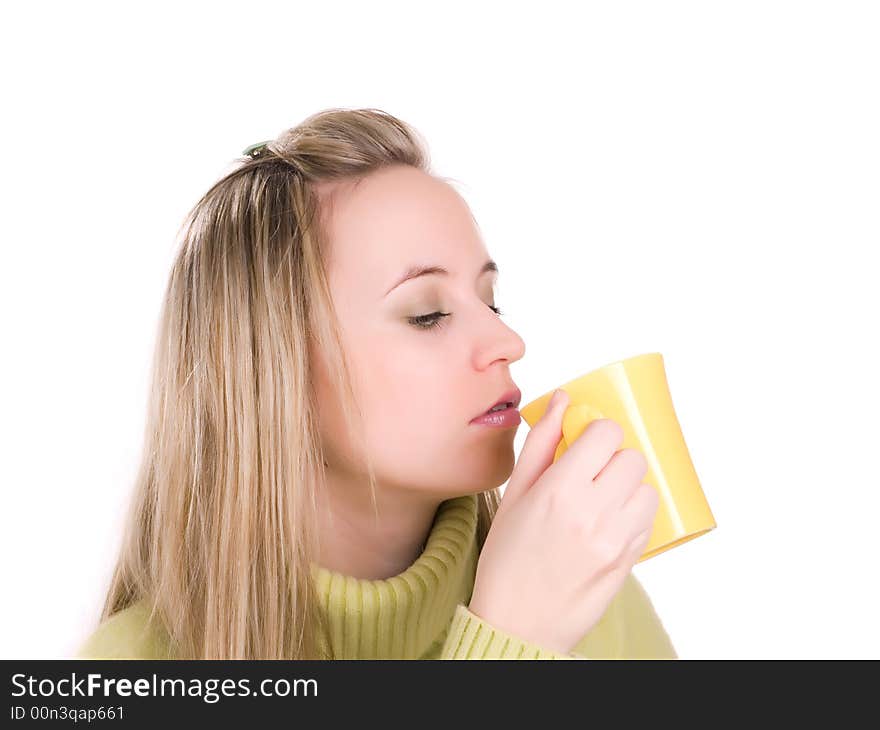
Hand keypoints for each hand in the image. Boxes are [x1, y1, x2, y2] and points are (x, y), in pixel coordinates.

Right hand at [468, 389, 658, 654]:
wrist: (517, 622)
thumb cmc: (507, 558)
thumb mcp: (514, 495)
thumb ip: (542, 442)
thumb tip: (562, 400)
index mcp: (559, 490)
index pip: (607, 434)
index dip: (597, 433)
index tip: (585, 443)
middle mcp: (593, 512)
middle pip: (633, 458)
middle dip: (614, 459)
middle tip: (592, 473)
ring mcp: (616, 540)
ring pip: (647, 488)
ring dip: (628, 487)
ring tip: (601, 501)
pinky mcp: (629, 561)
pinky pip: (647, 520)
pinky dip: (632, 514)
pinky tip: (606, 524)